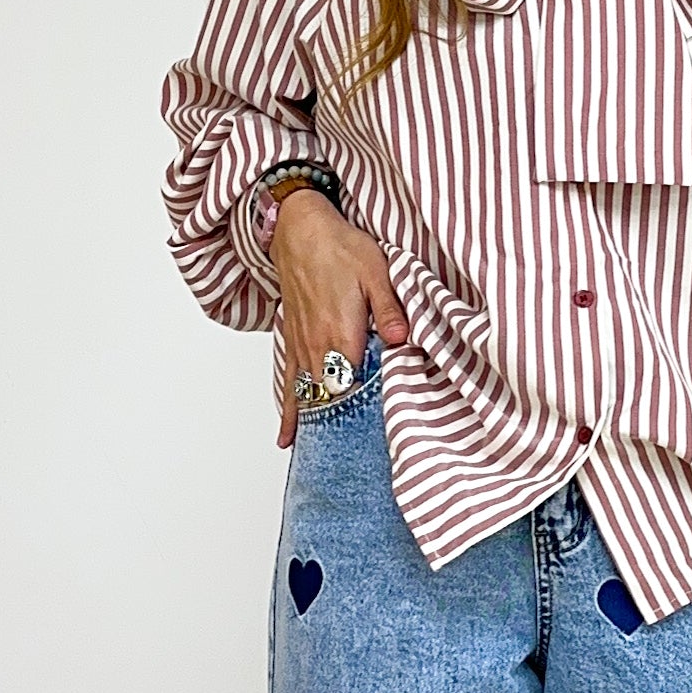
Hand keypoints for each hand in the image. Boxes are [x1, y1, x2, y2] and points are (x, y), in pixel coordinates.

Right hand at [269, 188, 412, 447]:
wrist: (300, 228)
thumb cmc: (340, 246)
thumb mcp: (377, 271)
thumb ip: (390, 309)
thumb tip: (403, 341)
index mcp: (341, 334)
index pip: (353, 386)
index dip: (362, 414)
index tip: (373, 440)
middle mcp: (317, 346)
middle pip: (329, 398)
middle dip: (340, 427)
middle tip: (351, 464)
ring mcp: (301, 345)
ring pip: (306, 395)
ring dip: (314, 424)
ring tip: (317, 461)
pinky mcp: (292, 339)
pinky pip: (288, 382)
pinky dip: (289, 409)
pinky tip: (288, 433)